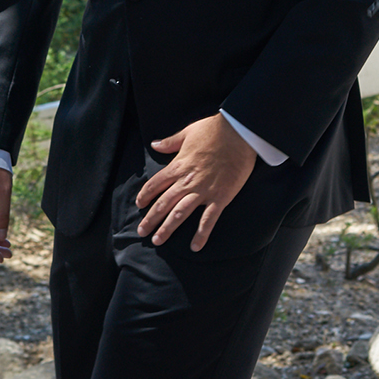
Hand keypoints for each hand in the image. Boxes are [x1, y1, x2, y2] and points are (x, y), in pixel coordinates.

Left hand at [136, 114, 255, 250]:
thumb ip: (170, 142)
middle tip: (142, 232)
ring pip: (179, 214)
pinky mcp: (220, 197)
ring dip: (167, 229)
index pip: (155, 184)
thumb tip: (154, 144)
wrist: (239, 132)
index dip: (145, 196)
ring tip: (157, 240)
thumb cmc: (215, 130)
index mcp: (178, 166)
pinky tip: (195, 247)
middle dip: (150, 219)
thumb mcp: (188, 132)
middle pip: (163, 203)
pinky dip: (201, 234)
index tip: (139, 206)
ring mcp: (203, 191)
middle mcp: (187, 181)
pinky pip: (208, 220)